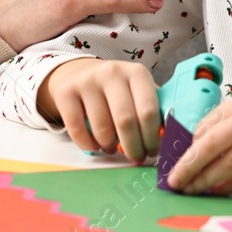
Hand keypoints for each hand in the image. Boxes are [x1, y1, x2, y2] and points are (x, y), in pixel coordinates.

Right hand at [37, 57, 162, 163]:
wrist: (78, 73)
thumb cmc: (116, 89)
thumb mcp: (137, 90)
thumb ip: (151, 110)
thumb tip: (166, 139)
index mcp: (137, 73)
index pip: (149, 110)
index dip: (152, 137)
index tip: (153, 152)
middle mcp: (112, 72)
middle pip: (126, 121)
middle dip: (133, 147)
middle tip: (136, 158)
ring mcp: (87, 81)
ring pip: (102, 128)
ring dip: (110, 146)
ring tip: (113, 148)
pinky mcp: (66, 92)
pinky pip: (77, 129)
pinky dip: (88, 144)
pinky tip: (95, 145)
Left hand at [166, 78, 231, 193]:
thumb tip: (207, 142)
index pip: (206, 125)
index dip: (187, 146)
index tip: (174, 161)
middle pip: (211, 145)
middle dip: (188, 166)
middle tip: (173, 182)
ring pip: (229, 163)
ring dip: (207, 180)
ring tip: (192, 191)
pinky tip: (220, 191)